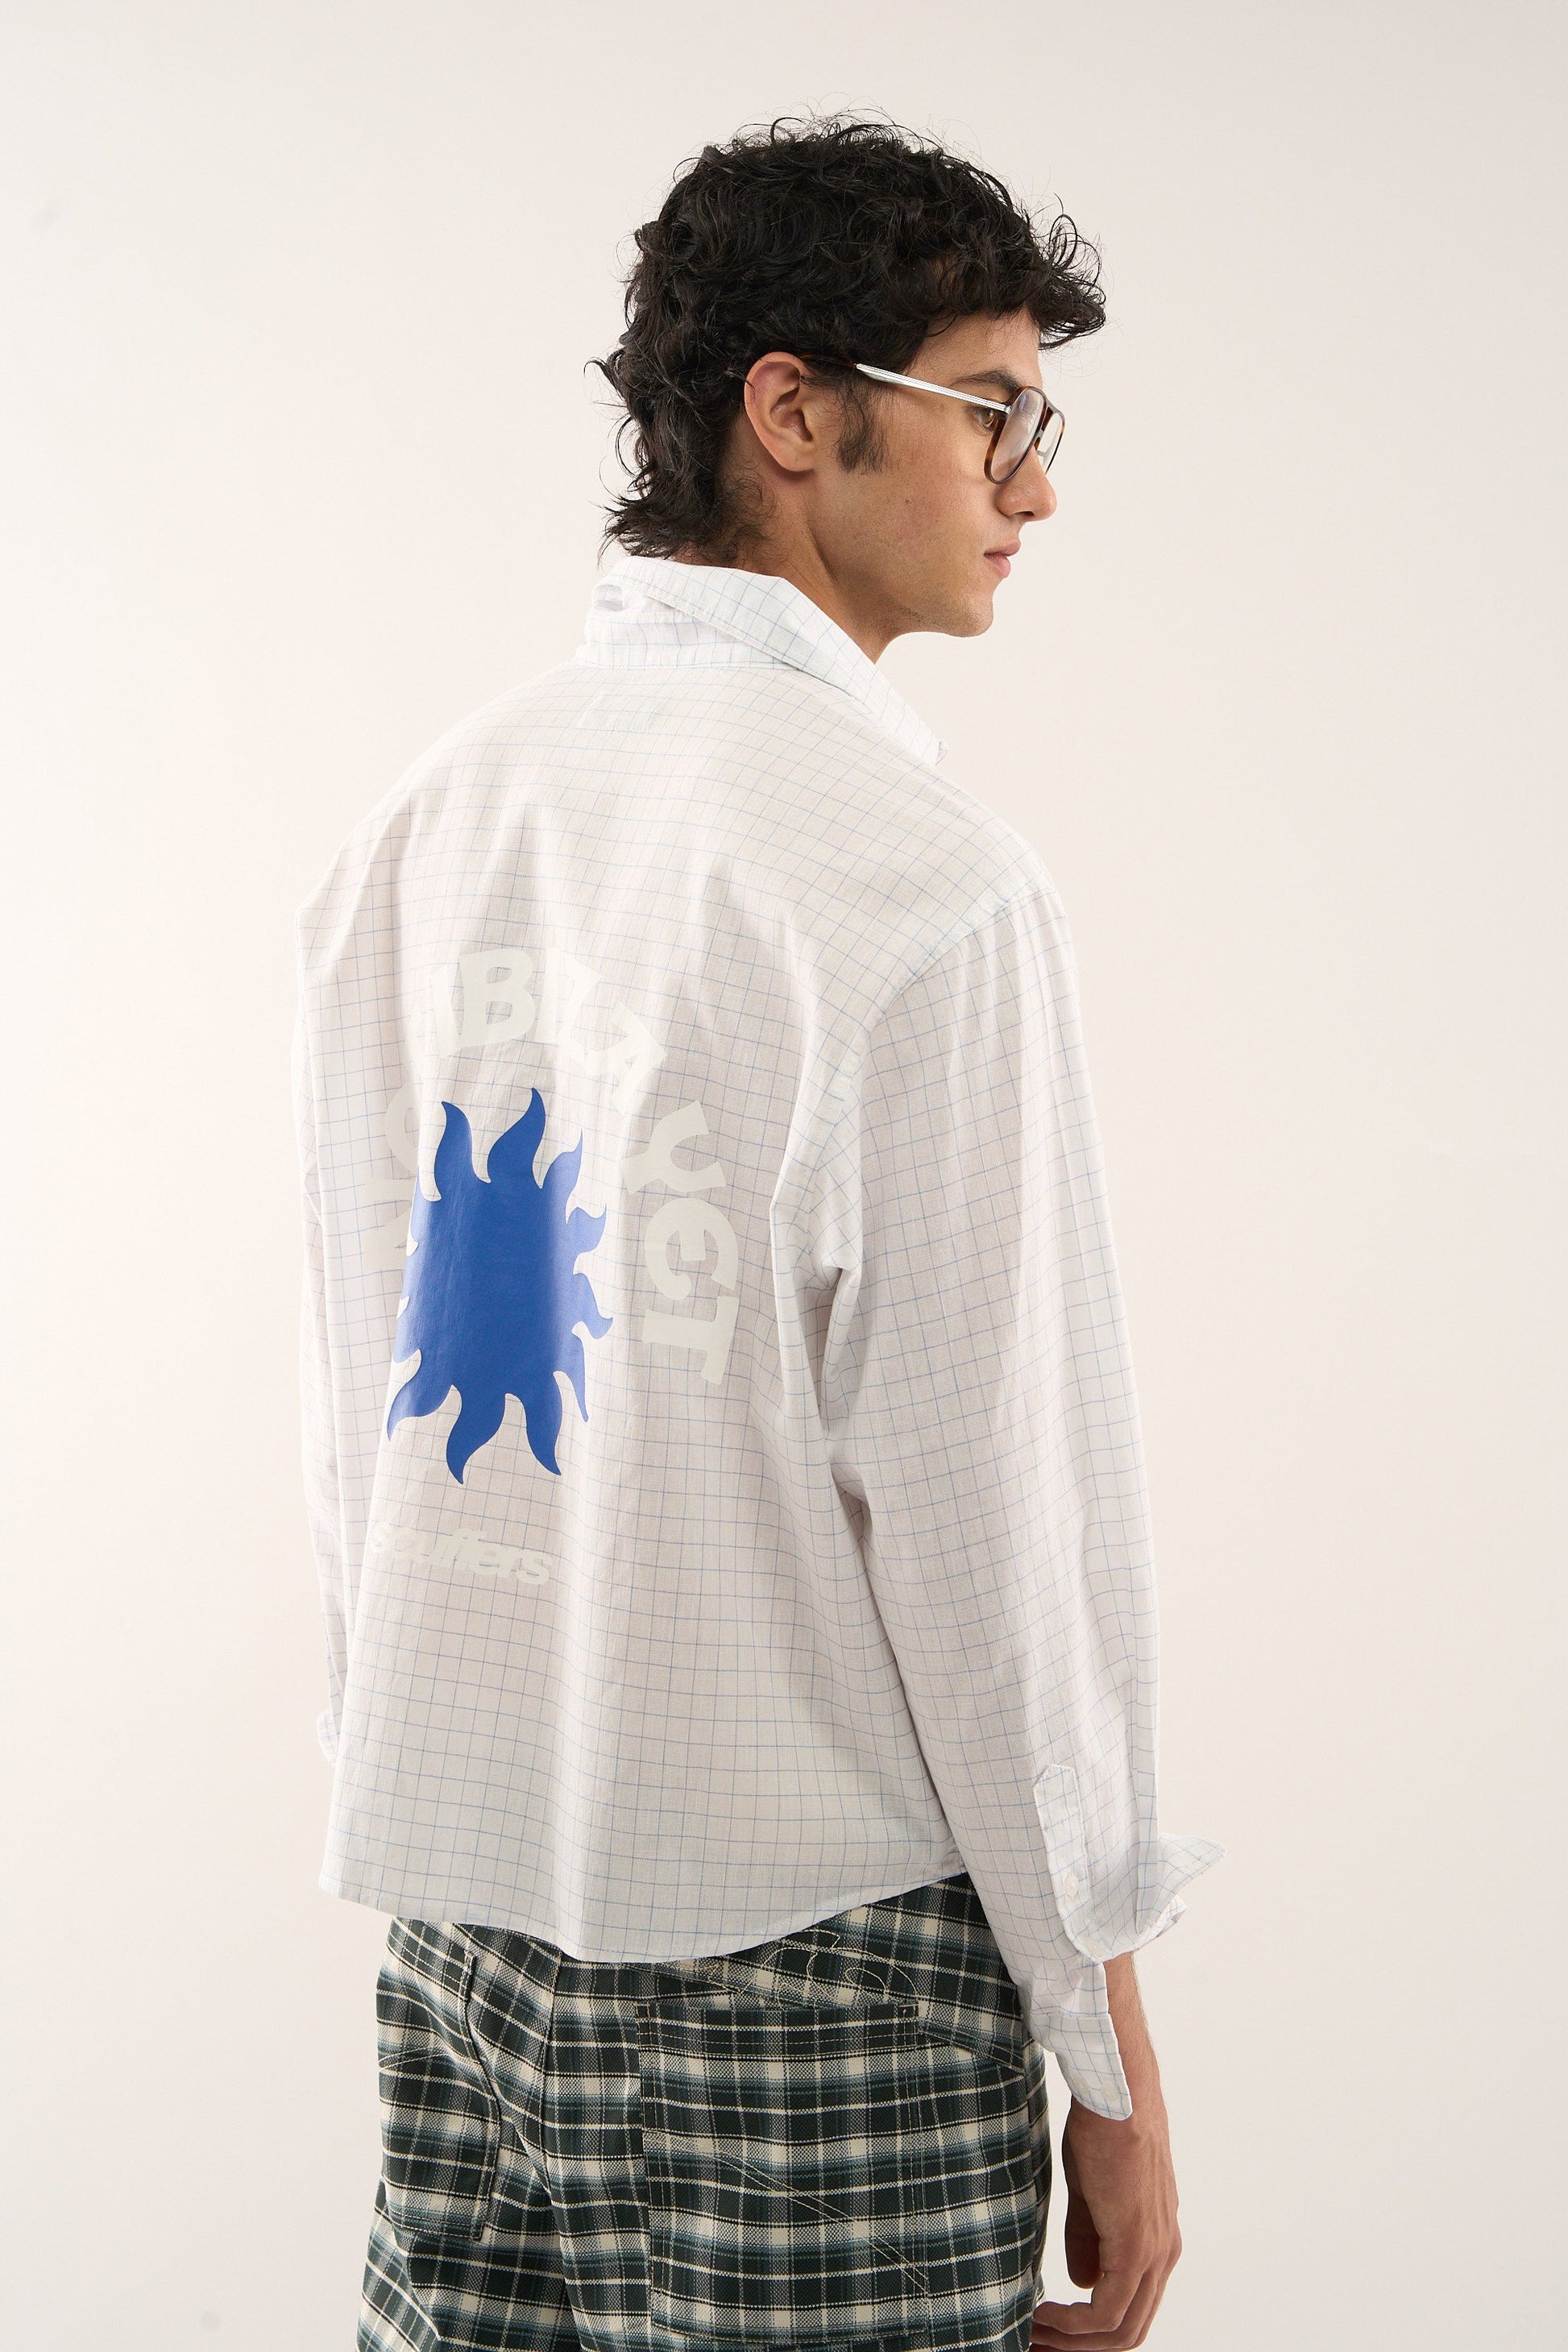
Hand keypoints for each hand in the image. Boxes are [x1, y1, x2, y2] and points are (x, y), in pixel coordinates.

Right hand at [1032, 1959, 1181, 2348]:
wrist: (1115, 2092)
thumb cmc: (1104, 2126)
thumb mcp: (1093, 2191)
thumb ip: (1090, 2237)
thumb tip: (1083, 2282)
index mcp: (1157, 2238)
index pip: (1131, 2307)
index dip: (1092, 2330)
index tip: (1050, 2327)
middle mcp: (1163, 2252)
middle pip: (1129, 2329)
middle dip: (1081, 2347)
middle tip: (1038, 2344)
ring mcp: (1154, 2252)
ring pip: (1121, 2328)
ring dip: (1073, 2342)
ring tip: (1033, 2335)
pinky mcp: (1136, 2246)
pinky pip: (1108, 2311)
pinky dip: (1074, 2325)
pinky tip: (1043, 2315)